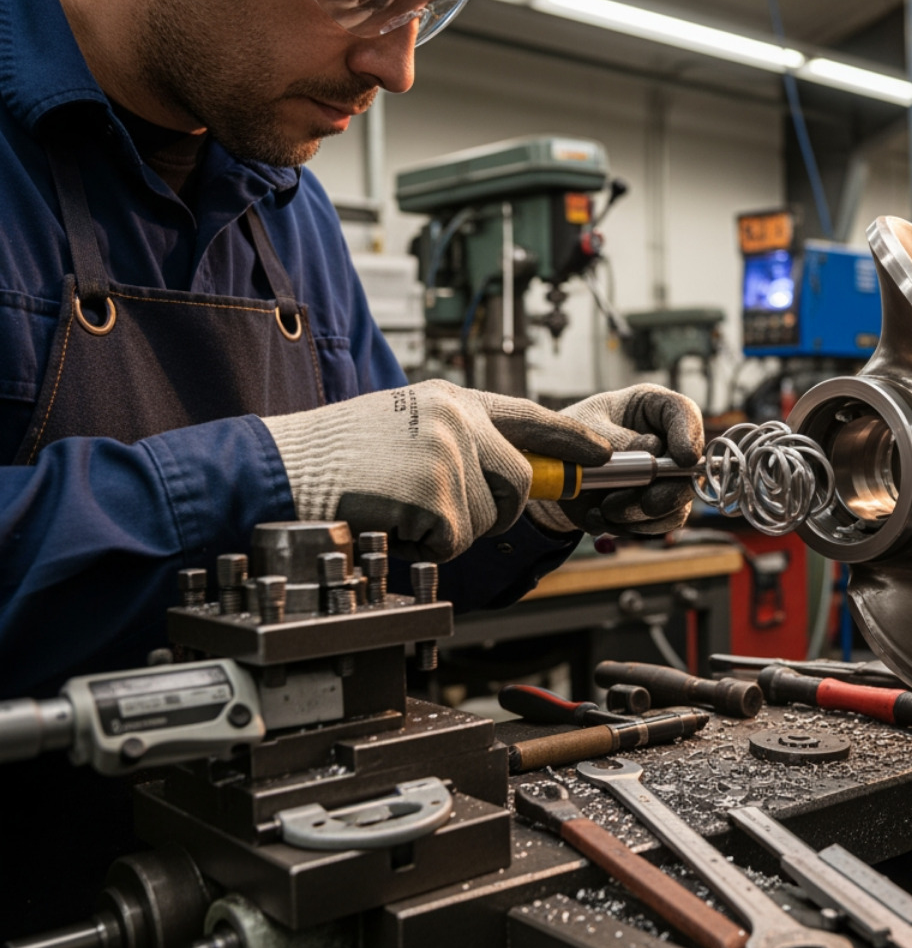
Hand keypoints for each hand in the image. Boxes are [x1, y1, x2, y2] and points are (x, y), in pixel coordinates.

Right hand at [262, 380, 611, 560]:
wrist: (274, 470)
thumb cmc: (330, 459)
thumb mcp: (402, 427)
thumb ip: (456, 440)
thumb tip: (506, 472)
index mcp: (449, 399)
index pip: (527, 414)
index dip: (568, 437)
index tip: (601, 453)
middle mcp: (457, 419)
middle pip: (520, 480)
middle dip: (492, 510)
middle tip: (442, 515)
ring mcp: (450, 455)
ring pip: (488, 518)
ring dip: (447, 532)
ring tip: (397, 509)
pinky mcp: (437, 495)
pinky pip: (456, 543)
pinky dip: (424, 548)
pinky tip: (389, 524)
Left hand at [528, 384, 703, 536]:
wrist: (560, 466)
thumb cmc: (574, 433)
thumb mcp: (584, 426)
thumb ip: (614, 437)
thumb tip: (650, 450)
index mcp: (655, 409)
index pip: (684, 413)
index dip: (690, 435)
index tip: (684, 458)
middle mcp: (670, 444)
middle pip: (690, 470)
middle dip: (667, 491)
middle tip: (645, 503)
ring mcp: (668, 478)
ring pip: (676, 505)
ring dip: (641, 513)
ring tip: (604, 508)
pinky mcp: (657, 507)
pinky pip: (657, 525)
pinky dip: (630, 527)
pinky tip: (600, 517)